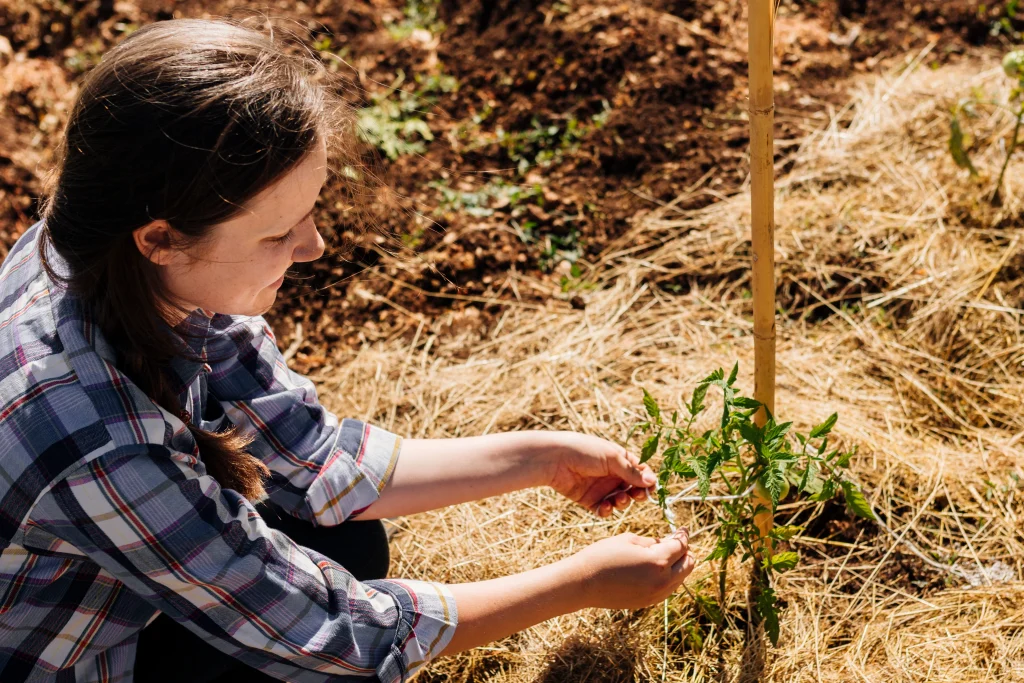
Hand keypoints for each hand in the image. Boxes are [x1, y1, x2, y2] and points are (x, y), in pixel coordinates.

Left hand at [546, 432, 656, 516]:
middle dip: (638, 494)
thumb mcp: (611, 458)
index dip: (647, 480)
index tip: (650, 488)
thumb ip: (631, 472)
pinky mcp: (590, 500)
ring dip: (623, 502)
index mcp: (620, 460)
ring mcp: (602, 488)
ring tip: (618, 499)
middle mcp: (613, 474)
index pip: (641, 472)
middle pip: (633, 489)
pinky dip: (607, 510)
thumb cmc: (584, 451)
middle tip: (637, 496)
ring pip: (621, 501)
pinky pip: (604, 509)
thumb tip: (653, 482)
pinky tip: (604, 507)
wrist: (555, 460)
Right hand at [569, 530, 695, 608]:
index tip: (683, 529)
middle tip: (674, 542)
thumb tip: (666, 543)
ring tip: (662, 554)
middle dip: (685, 551)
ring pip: (680, 578)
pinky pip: (668, 588)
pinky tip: (654, 569)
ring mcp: (656, 595)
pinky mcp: (648, 603)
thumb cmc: (603, 555)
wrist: (583, 583)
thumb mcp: (629, 539)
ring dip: (677, 565)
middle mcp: (662, 581)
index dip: (683, 535)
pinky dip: (668, 577)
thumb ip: (652, 541)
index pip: (681, 546)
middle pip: (689, 564)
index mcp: (658, 561)